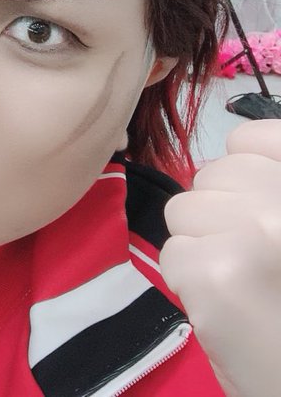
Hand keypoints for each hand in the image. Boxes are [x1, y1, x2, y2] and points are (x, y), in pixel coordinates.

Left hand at [161, 120, 280, 396]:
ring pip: (183, 211)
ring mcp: (257, 230)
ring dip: (202, 246)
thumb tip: (234, 153)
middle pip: (210, 173)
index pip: (250, 136)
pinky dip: (190, 282)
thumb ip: (268, 187)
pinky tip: (228, 306)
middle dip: (217, 214)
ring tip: (243, 283)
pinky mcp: (217, 270)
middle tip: (253, 261)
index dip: (241, 173)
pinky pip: (174, 251)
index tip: (255, 211)